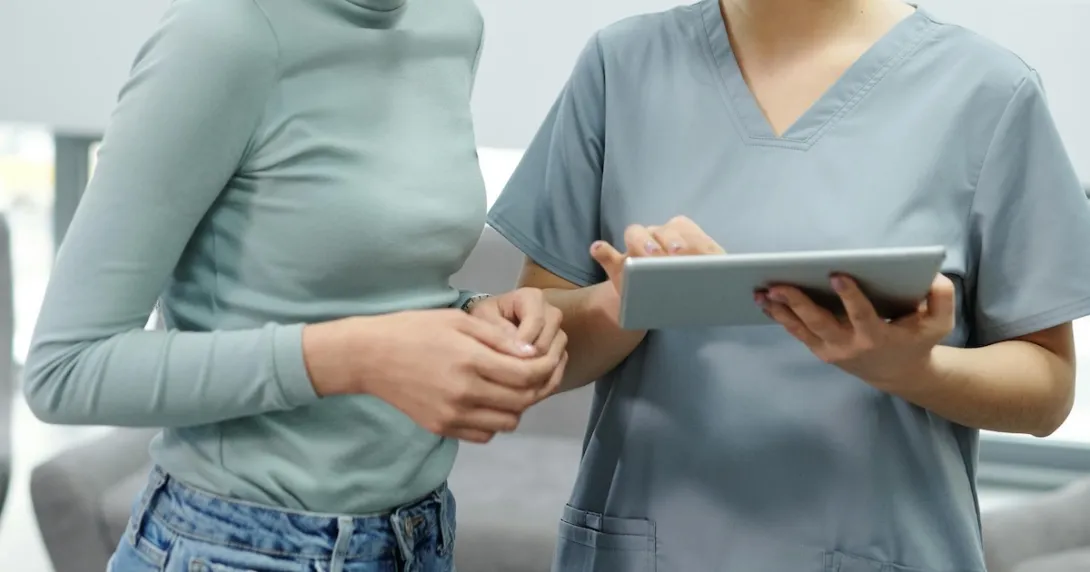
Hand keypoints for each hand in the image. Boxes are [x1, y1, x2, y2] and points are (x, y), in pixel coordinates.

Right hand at [303, 310, 565, 442]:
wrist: (369, 356)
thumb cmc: (414, 329)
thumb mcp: (459, 321)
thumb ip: (499, 339)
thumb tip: (534, 354)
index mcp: (470, 361)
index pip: (527, 375)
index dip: (547, 368)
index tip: (551, 358)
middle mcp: (464, 393)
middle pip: (523, 401)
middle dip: (539, 387)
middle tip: (540, 372)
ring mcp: (452, 415)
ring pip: (508, 422)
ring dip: (518, 406)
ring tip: (514, 386)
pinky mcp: (442, 428)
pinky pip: (485, 434)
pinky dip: (496, 421)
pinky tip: (490, 400)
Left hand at [468, 288, 568, 399]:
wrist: (488, 328)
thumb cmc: (483, 319)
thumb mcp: (483, 319)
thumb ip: (499, 331)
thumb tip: (520, 348)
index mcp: (532, 298)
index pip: (537, 319)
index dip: (524, 340)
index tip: (506, 357)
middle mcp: (550, 312)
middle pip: (552, 336)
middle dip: (532, 356)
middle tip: (511, 369)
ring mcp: (557, 332)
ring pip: (558, 352)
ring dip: (539, 368)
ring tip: (516, 378)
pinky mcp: (559, 350)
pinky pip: (560, 366)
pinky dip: (545, 377)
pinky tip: (526, 385)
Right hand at [591, 215, 724, 301]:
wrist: (656, 304)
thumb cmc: (686, 293)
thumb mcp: (704, 286)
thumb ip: (713, 270)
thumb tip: (728, 264)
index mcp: (682, 236)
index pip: (683, 229)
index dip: (685, 240)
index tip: (684, 253)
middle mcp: (659, 236)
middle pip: (663, 230)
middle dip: (667, 241)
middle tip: (671, 257)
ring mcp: (638, 246)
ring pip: (638, 233)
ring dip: (641, 241)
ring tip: (646, 258)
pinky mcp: (618, 260)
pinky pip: (605, 251)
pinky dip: (602, 250)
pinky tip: (599, 249)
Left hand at [757, 274, 955, 388]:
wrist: (899, 374)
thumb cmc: (918, 340)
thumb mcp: (940, 323)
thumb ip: (941, 298)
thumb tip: (931, 277)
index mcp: (878, 336)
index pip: (861, 315)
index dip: (849, 296)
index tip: (837, 274)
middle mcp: (850, 345)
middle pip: (820, 322)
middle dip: (798, 303)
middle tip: (778, 284)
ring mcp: (832, 350)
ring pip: (802, 329)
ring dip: (780, 311)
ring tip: (761, 292)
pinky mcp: (821, 350)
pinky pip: (797, 333)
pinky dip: (781, 317)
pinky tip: (765, 301)